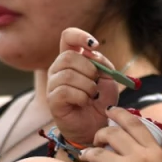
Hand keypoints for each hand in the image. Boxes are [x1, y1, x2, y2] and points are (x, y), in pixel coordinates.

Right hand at [47, 28, 119, 146]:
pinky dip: (81, 97)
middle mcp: (58, 69)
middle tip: (96, 82)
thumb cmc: (101, 101)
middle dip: (89, 69)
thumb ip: (102, 64)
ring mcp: (53, 84)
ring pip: (67, 75)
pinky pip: (65, 91)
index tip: (94, 46)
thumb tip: (93, 54)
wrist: (97, 125)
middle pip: (68, 57)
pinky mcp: (52, 100)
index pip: (68, 37)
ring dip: (87, 86)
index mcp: (71, 59)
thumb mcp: (108, 79)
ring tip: (92, 95)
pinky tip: (84, 102)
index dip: (80, 36)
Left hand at [79, 107, 161, 161]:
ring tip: (88, 158)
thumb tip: (124, 138)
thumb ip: (144, 153)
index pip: (134, 123)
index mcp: (154, 151)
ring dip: (89, 153)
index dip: (119, 114)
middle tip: (96, 141)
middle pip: (112, 132)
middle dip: (100, 134)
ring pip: (97, 151)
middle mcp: (140, 156)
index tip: (110, 111)